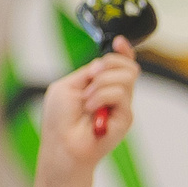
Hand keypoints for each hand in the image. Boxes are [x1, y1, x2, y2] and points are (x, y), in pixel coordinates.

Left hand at [39, 45, 136, 183]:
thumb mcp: (67, 86)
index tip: (119, 42)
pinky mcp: (125, 117)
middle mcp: (113, 93)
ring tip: (87, 101)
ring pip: (126, 77)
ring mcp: (120, 105)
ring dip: (101, 84)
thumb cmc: (60, 120)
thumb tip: (102, 66)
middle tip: (92, 77)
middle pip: (128, 66)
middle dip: (110, 64)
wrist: (62, 144)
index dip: (123, 51)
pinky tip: (91, 109)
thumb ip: (87, 72)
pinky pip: (121, 94)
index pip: (119, 63)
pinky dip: (102, 97)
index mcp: (99, 83)